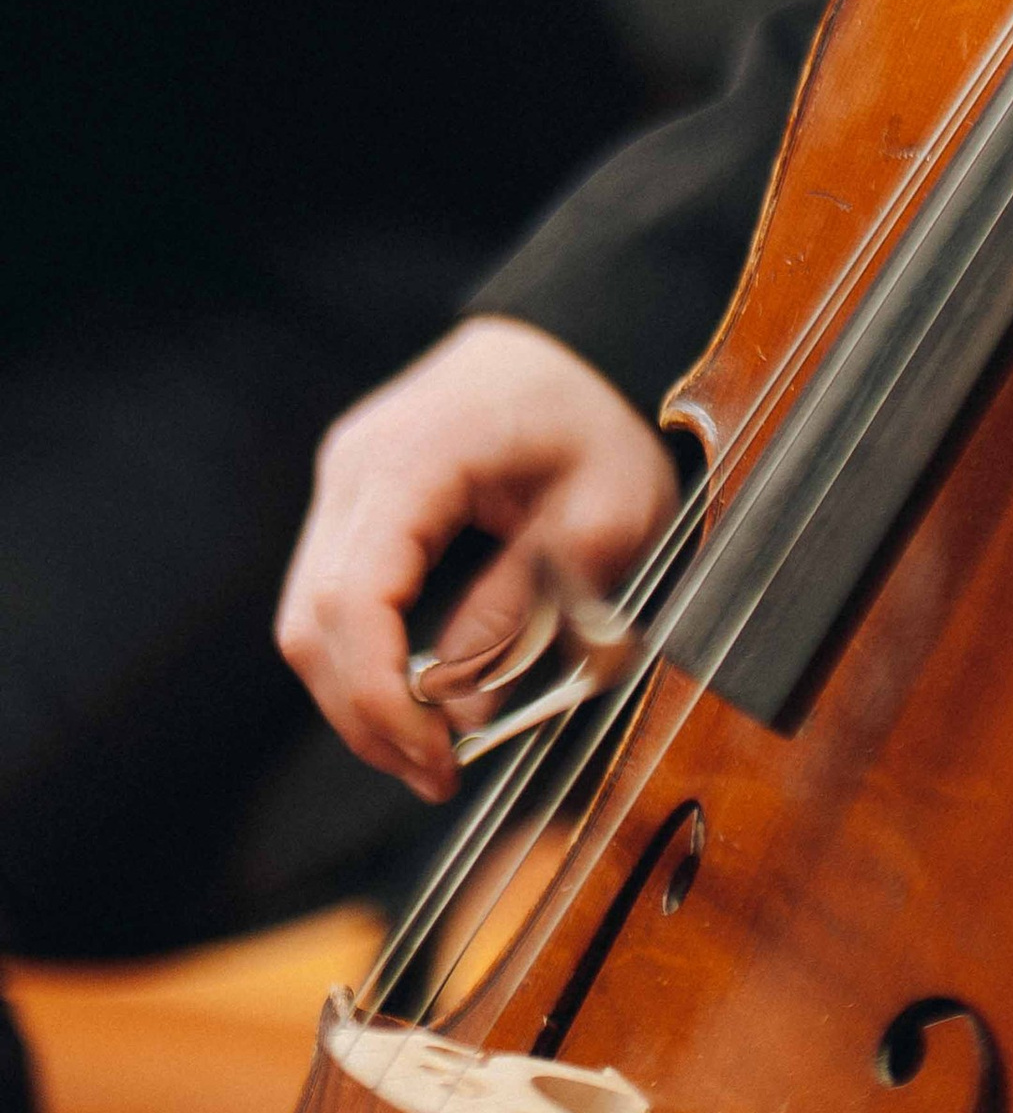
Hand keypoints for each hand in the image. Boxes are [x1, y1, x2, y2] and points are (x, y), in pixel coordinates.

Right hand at [276, 318, 679, 801]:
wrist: (570, 338)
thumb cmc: (596, 415)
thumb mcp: (605, 508)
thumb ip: (532, 602)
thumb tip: (465, 705)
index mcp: (417, 457)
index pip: (354, 600)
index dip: (381, 697)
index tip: (435, 760)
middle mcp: (357, 466)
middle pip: (312, 620)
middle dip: (365, 713)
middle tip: (434, 775)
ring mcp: (345, 480)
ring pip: (307, 617)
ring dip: (358, 695)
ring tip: (429, 750)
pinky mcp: (354, 501)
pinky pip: (331, 595)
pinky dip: (364, 657)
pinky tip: (417, 696)